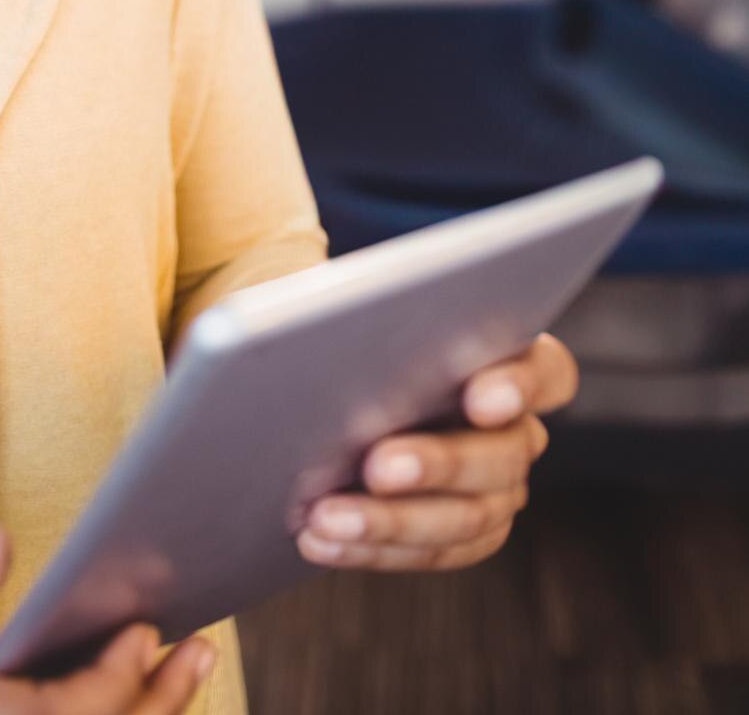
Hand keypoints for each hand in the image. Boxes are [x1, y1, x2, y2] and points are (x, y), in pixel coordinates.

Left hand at [294, 330, 578, 571]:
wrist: (344, 395)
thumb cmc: (363, 338)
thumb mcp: (371, 313)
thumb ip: (379, 312)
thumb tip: (335, 321)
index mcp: (511, 361)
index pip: (547, 371)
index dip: (522, 385)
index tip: (481, 399)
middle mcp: (515, 430)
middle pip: (502, 455)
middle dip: (438, 463)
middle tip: (377, 465)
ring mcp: (497, 489)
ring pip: (467, 517)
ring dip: (391, 520)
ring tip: (327, 516)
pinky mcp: (466, 534)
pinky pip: (431, 553)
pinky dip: (371, 548)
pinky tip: (319, 539)